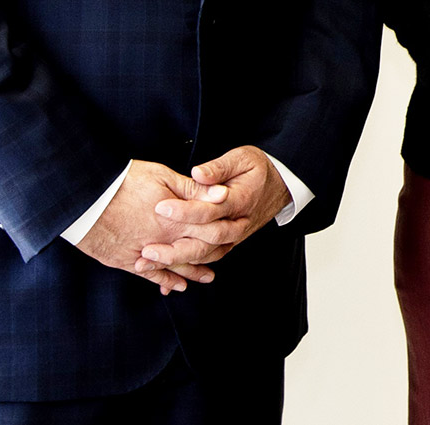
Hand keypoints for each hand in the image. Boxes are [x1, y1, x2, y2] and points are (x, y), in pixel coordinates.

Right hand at [73, 161, 217, 293]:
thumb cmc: (121, 182)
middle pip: (195, 252)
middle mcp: (163, 240)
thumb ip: (193, 189)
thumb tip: (223, 195)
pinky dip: (165, 281)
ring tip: (207, 277)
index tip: (235, 231)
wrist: (82, 199)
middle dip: (212, 255)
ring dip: (193, 272)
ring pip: (175, 266)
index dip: (224, 231)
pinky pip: (150, 275)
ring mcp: (144, 253)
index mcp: (176, 219)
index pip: (209, 230)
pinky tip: (176, 286)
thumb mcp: (161, 177)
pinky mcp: (125, 260)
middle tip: (226, 257)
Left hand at [139, 145, 291, 270]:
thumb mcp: (242, 158)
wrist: (282, 185)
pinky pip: (208, 258)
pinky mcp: (230, 242)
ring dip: (177, 262)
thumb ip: (219, 168)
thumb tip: (197, 173)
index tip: (160, 208)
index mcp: (241, 200)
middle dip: (176, 249)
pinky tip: (165, 273)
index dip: (185, 211)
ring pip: (206, 255)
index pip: (211, 210)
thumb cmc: (258, 169)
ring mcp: (235, 236)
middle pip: (207, 241)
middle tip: (147, 249)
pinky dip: (187, 267)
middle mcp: (239, 223)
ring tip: (148, 262)